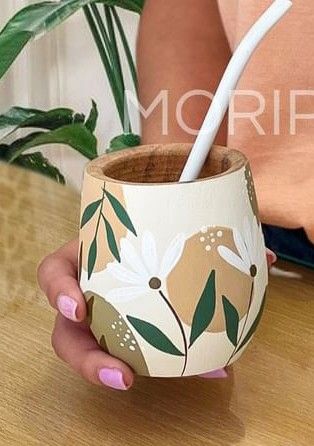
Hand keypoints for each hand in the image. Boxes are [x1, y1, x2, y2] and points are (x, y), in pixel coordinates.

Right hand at [38, 240, 275, 386]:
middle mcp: (88, 291)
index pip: (53, 273)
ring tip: (149, 384)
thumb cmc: (150, 231)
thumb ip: (204, 233)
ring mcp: (102, 315)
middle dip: (86, 357)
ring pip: (91, 351)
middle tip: (121, 375)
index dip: (59, 292)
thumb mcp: (162, 225)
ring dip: (116, 372)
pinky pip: (133, 357)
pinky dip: (169, 366)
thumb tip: (266, 257)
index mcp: (86, 259)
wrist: (156, 243)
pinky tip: (211, 368)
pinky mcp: (123, 334)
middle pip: (65, 331)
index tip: (80, 307)